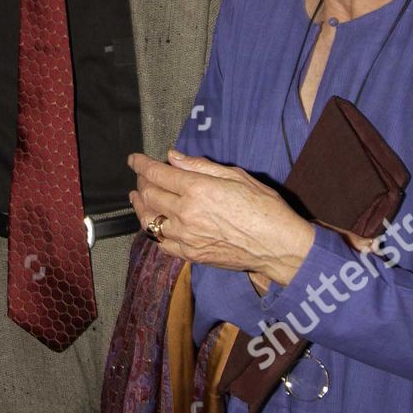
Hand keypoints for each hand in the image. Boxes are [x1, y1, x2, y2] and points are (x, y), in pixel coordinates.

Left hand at [128, 149, 314, 286]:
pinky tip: (153, 223)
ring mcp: (186, 238)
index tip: (134, 159)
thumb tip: (173, 157)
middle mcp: (186, 214)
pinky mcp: (191, 255)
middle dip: (140, 181)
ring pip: (149, 220)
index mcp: (197, 190)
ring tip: (137, 197)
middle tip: (141, 175)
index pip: (157, 173)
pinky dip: (153, 231)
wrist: (278, 247)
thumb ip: (200, 166)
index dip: (141, 164)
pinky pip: (161, 243)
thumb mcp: (236, 176)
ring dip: (139, 206)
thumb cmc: (264, 207)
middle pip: (149, 195)